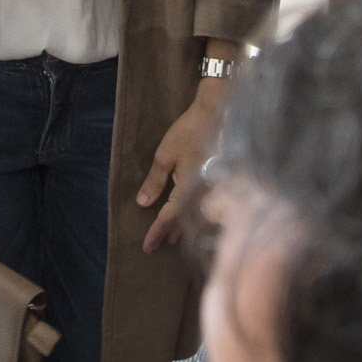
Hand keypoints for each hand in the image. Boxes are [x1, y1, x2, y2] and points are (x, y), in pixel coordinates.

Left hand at [138, 76, 227, 251]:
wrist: (218, 114)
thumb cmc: (189, 133)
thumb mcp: (165, 155)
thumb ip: (155, 182)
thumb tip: (143, 203)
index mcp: (188, 189)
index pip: (169, 217)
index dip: (157, 232)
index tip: (146, 246)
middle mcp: (202, 194)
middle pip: (184, 221)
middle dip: (169, 233)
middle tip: (155, 247)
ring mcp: (212, 188)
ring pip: (195, 215)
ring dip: (182, 226)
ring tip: (171, 237)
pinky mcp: (217, 181)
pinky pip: (203, 205)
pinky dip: (193, 214)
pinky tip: (190, 216)